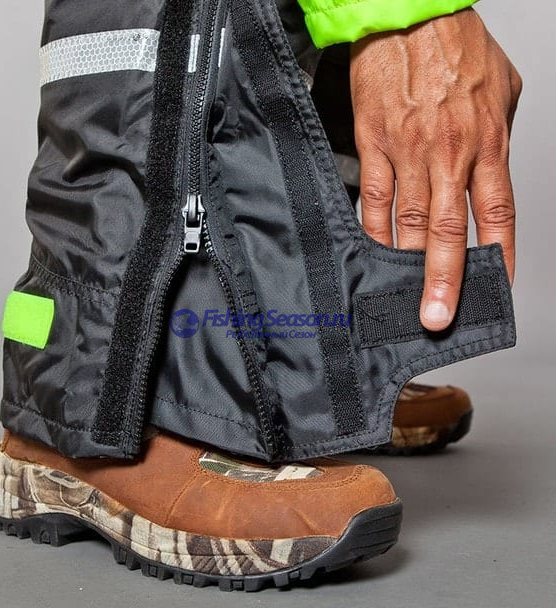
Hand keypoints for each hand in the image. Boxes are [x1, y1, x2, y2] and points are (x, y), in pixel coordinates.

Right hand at [349, 8, 521, 330]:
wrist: (408, 17)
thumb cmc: (454, 47)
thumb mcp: (502, 88)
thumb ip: (500, 137)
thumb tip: (495, 167)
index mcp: (486, 141)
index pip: (497, 212)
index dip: (498, 254)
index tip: (495, 286)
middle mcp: (449, 154)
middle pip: (450, 230)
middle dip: (446, 279)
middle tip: (438, 315)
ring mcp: (408, 153)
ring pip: (410, 222)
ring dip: (408, 265)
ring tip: (405, 298)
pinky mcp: (373, 147)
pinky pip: (373, 199)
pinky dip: (375, 230)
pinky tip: (376, 253)